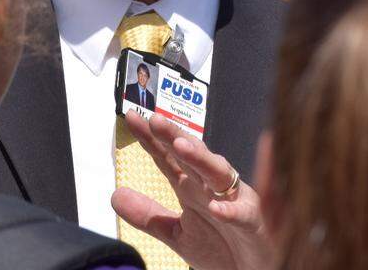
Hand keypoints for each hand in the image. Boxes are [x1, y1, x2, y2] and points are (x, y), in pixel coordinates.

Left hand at [111, 112, 272, 269]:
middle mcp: (212, 188)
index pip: (167, 158)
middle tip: (156, 120)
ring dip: (201, 159)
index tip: (131, 118)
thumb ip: (148, 214)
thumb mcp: (176, 233)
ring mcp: (234, 202)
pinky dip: (230, 210)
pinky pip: (242, 214)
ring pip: (218, 174)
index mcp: (192, 187)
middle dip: (175, 136)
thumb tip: (115, 195)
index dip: (150, 139)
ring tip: (182, 145)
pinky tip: (216, 208)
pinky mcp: (252, 224)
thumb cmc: (221, 249)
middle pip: (192, 156)